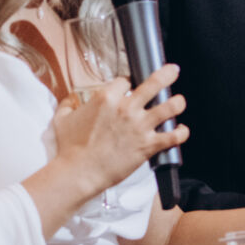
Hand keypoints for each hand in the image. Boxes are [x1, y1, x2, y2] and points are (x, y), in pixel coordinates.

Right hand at [51, 64, 187, 194]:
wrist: (79, 172)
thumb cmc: (69, 148)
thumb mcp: (62, 120)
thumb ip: (67, 105)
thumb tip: (70, 100)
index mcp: (106, 98)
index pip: (125, 81)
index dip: (130, 83)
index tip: (132, 87)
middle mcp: (126, 108)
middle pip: (153, 84)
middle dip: (166, 75)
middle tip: (173, 71)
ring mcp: (139, 126)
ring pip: (169, 107)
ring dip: (177, 103)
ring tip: (180, 102)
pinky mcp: (147, 145)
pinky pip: (172, 137)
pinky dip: (181, 133)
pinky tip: (183, 131)